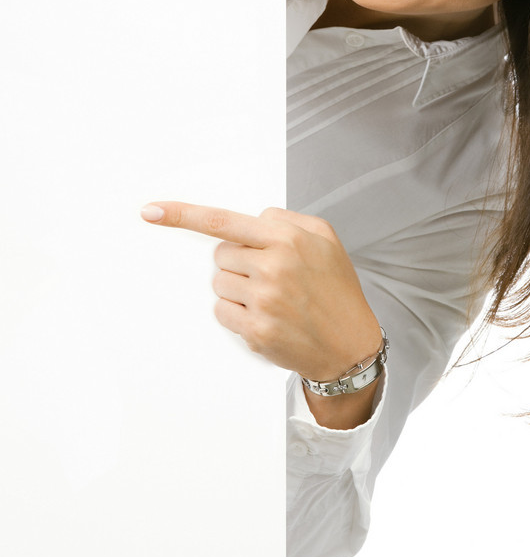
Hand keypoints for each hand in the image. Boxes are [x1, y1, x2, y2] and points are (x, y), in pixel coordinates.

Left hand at [140, 201, 381, 382]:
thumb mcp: (325, 239)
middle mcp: (273, 266)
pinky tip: (266, 316)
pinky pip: (222, 312)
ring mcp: (263, 300)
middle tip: (269, 275)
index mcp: (288, 238)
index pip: (223, 222)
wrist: (350, 345)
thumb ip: (287, 220)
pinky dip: (237, 313)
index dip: (183, 215)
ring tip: (273, 298)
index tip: (151, 211)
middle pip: (221, 255)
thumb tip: (253, 218)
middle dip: (239, 262)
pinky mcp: (255, 330)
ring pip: (219, 283)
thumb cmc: (336, 290)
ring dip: (238, 289)